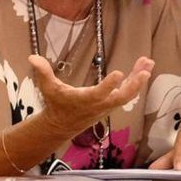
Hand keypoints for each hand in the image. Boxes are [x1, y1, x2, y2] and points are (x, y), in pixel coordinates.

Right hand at [29, 55, 152, 136]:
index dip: (109, 85)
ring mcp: (108, 105)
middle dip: (135, 84)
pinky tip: (143, 70)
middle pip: (122, 96)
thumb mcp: (47, 87)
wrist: (62, 124)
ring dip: (139, 79)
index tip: (119, 73)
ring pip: (128, 94)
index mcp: (84, 99)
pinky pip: (127, 93)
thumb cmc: (56, 103)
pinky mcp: (111, 103)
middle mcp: (100, 104)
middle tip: (145, 70)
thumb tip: (32, 56)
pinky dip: (136, 82)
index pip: (99, 93)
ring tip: (148, 63)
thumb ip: (42, 71)